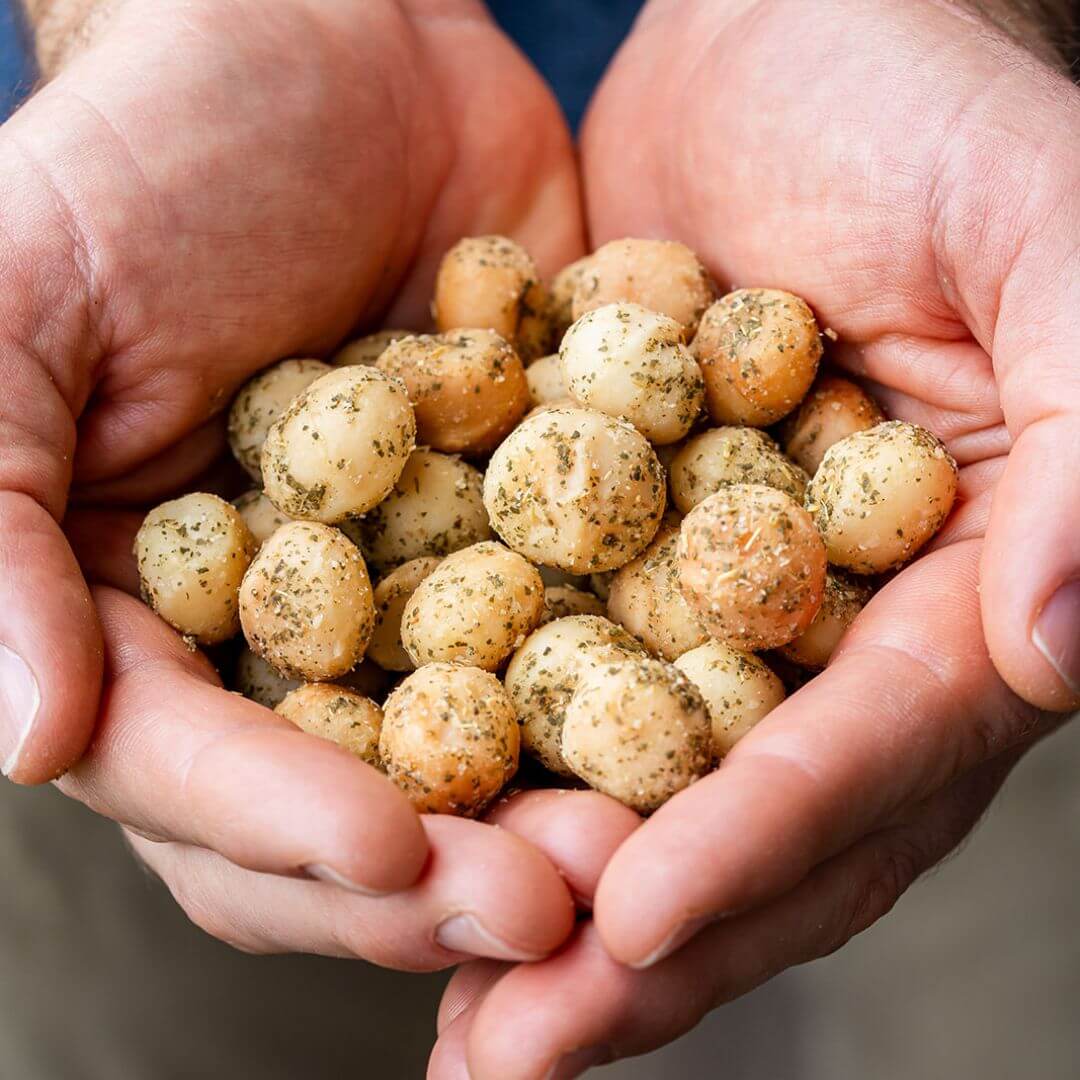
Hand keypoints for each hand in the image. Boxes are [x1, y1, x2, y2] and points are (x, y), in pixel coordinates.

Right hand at [3, 0, 584, 964]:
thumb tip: (23, 742)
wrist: (334, 48)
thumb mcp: (25, 316)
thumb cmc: (153, 161)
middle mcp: (292, 637)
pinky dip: (654, 679)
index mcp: (146, 619)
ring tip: (654, 845)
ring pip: (492, 748)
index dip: (284, 832)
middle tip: (562, 900)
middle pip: (358, 802)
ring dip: (566, 809)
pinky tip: (725, 722)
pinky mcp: (542, 529)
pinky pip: (599, 625)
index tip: (390, 861)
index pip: (198, 775)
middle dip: (448, 866)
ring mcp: (427, 593)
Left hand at [429, 0, 1078, 1072]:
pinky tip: (388, 832)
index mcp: (961, 587)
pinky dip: (473, 759)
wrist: (786, 38)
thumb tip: (1067, 647)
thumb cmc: (933, 111)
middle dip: (633, 939)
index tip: (627, 926)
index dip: (758, 845)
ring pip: (635, 786)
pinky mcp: (600, 543)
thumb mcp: (1053, 236)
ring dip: (542, 897)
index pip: (868, 754)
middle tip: (510, 1045)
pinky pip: (535, 673)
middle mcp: (836, 629)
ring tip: (451, 1012)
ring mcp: (713, 602)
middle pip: (746, 822)